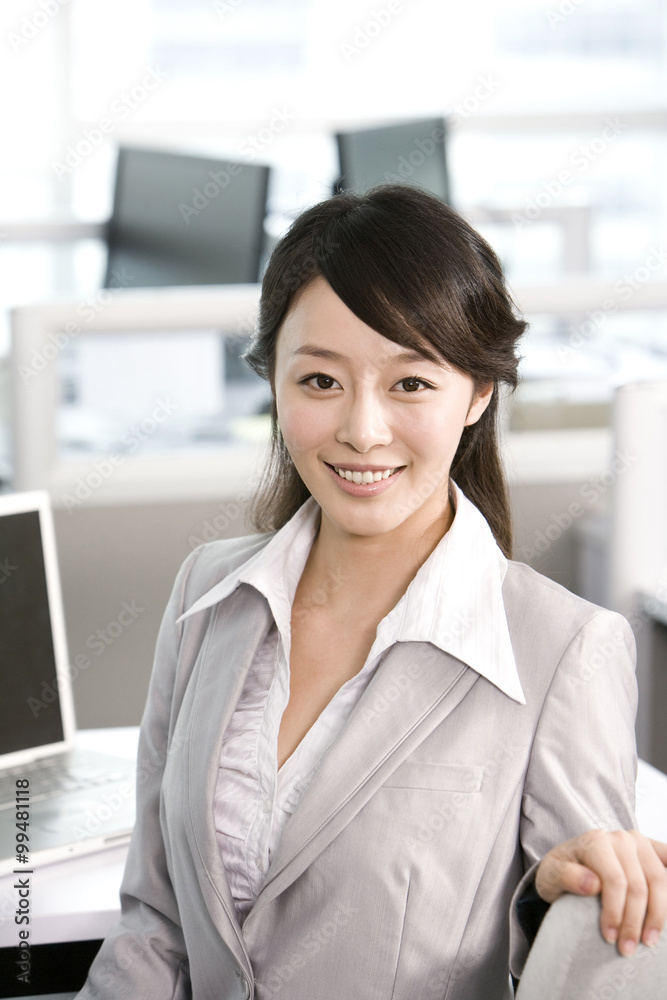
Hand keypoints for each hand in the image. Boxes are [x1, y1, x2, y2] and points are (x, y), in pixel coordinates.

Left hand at [535, 829, 666, 955]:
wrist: (567, 862)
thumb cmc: (560, 870)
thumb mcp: (551, 874)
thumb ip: (566, 876)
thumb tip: (592, 884)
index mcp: (596, 841)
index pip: (615, 881)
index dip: (616, 912)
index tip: (609, 937)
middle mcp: (621, 838)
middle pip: (638, 885)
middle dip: (635, 921)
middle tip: (627, 949)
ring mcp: (639, 843)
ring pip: (659, 881)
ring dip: (657, 915)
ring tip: (648, 941)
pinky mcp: (650, 850)